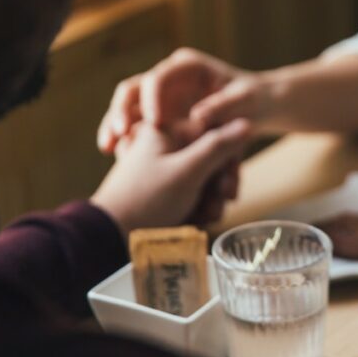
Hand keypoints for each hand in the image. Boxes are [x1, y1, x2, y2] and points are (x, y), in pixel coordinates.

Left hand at [91, 119, 250, 235]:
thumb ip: (218, 146)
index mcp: (166, 130)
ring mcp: (163, 168)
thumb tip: (246, 122)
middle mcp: (165, 145)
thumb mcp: (187, 171)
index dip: (227, 160)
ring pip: (204, 178)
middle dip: (218, 186)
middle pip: (211, 158)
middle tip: (218, 205)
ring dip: (210, 200)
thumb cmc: (146, 200)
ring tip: (204, 217)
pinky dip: (197, 207)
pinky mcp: (163, 188)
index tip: (227, 185)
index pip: (214, 134)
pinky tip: (195, 220)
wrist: (111, 234)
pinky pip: (192, 192)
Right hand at [97, 48, 274, 154]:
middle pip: (133, 89)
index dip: (152, 98)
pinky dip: (125, 138)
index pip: (159, 77)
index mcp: (187, 66)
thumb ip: (224, 106)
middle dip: (121, 110)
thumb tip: (198, 116)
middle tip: (118, 134)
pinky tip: (116, 155)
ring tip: (108, 148)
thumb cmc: (255, 100)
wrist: (259, 107)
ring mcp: (162, 96)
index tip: (154, 122)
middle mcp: (169, 77)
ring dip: (115, 125)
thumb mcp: (245, 101)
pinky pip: (135, 125)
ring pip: (129, 107)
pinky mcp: (160, 115)